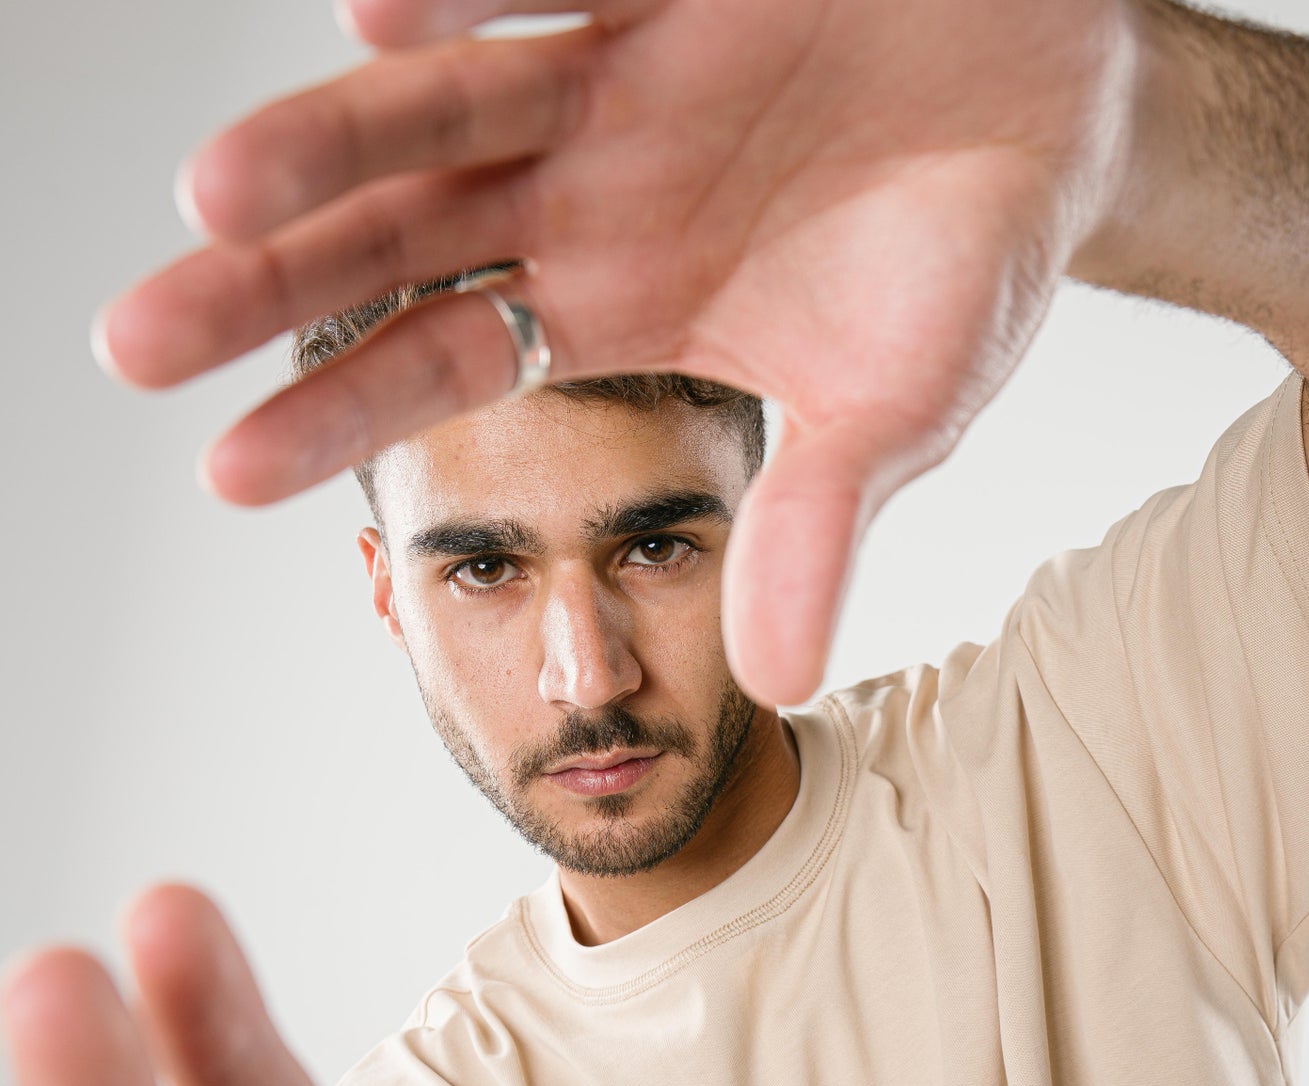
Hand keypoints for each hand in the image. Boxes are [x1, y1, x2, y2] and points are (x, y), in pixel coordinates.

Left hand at [94, 0, 1142, 703]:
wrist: (1064, 108)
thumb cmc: (966, 265)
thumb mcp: (894, 418)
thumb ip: (818, 531)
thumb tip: (776, 686)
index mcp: (618, 303)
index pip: (446, 362)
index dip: (338, 417)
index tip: (227, 475)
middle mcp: (587, 190)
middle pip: (395, 240)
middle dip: (268, 291)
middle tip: (135, 345)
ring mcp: (618, 75)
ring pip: (438, 106)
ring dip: (327, 146)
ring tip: (216, 195)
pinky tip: (372, 13)